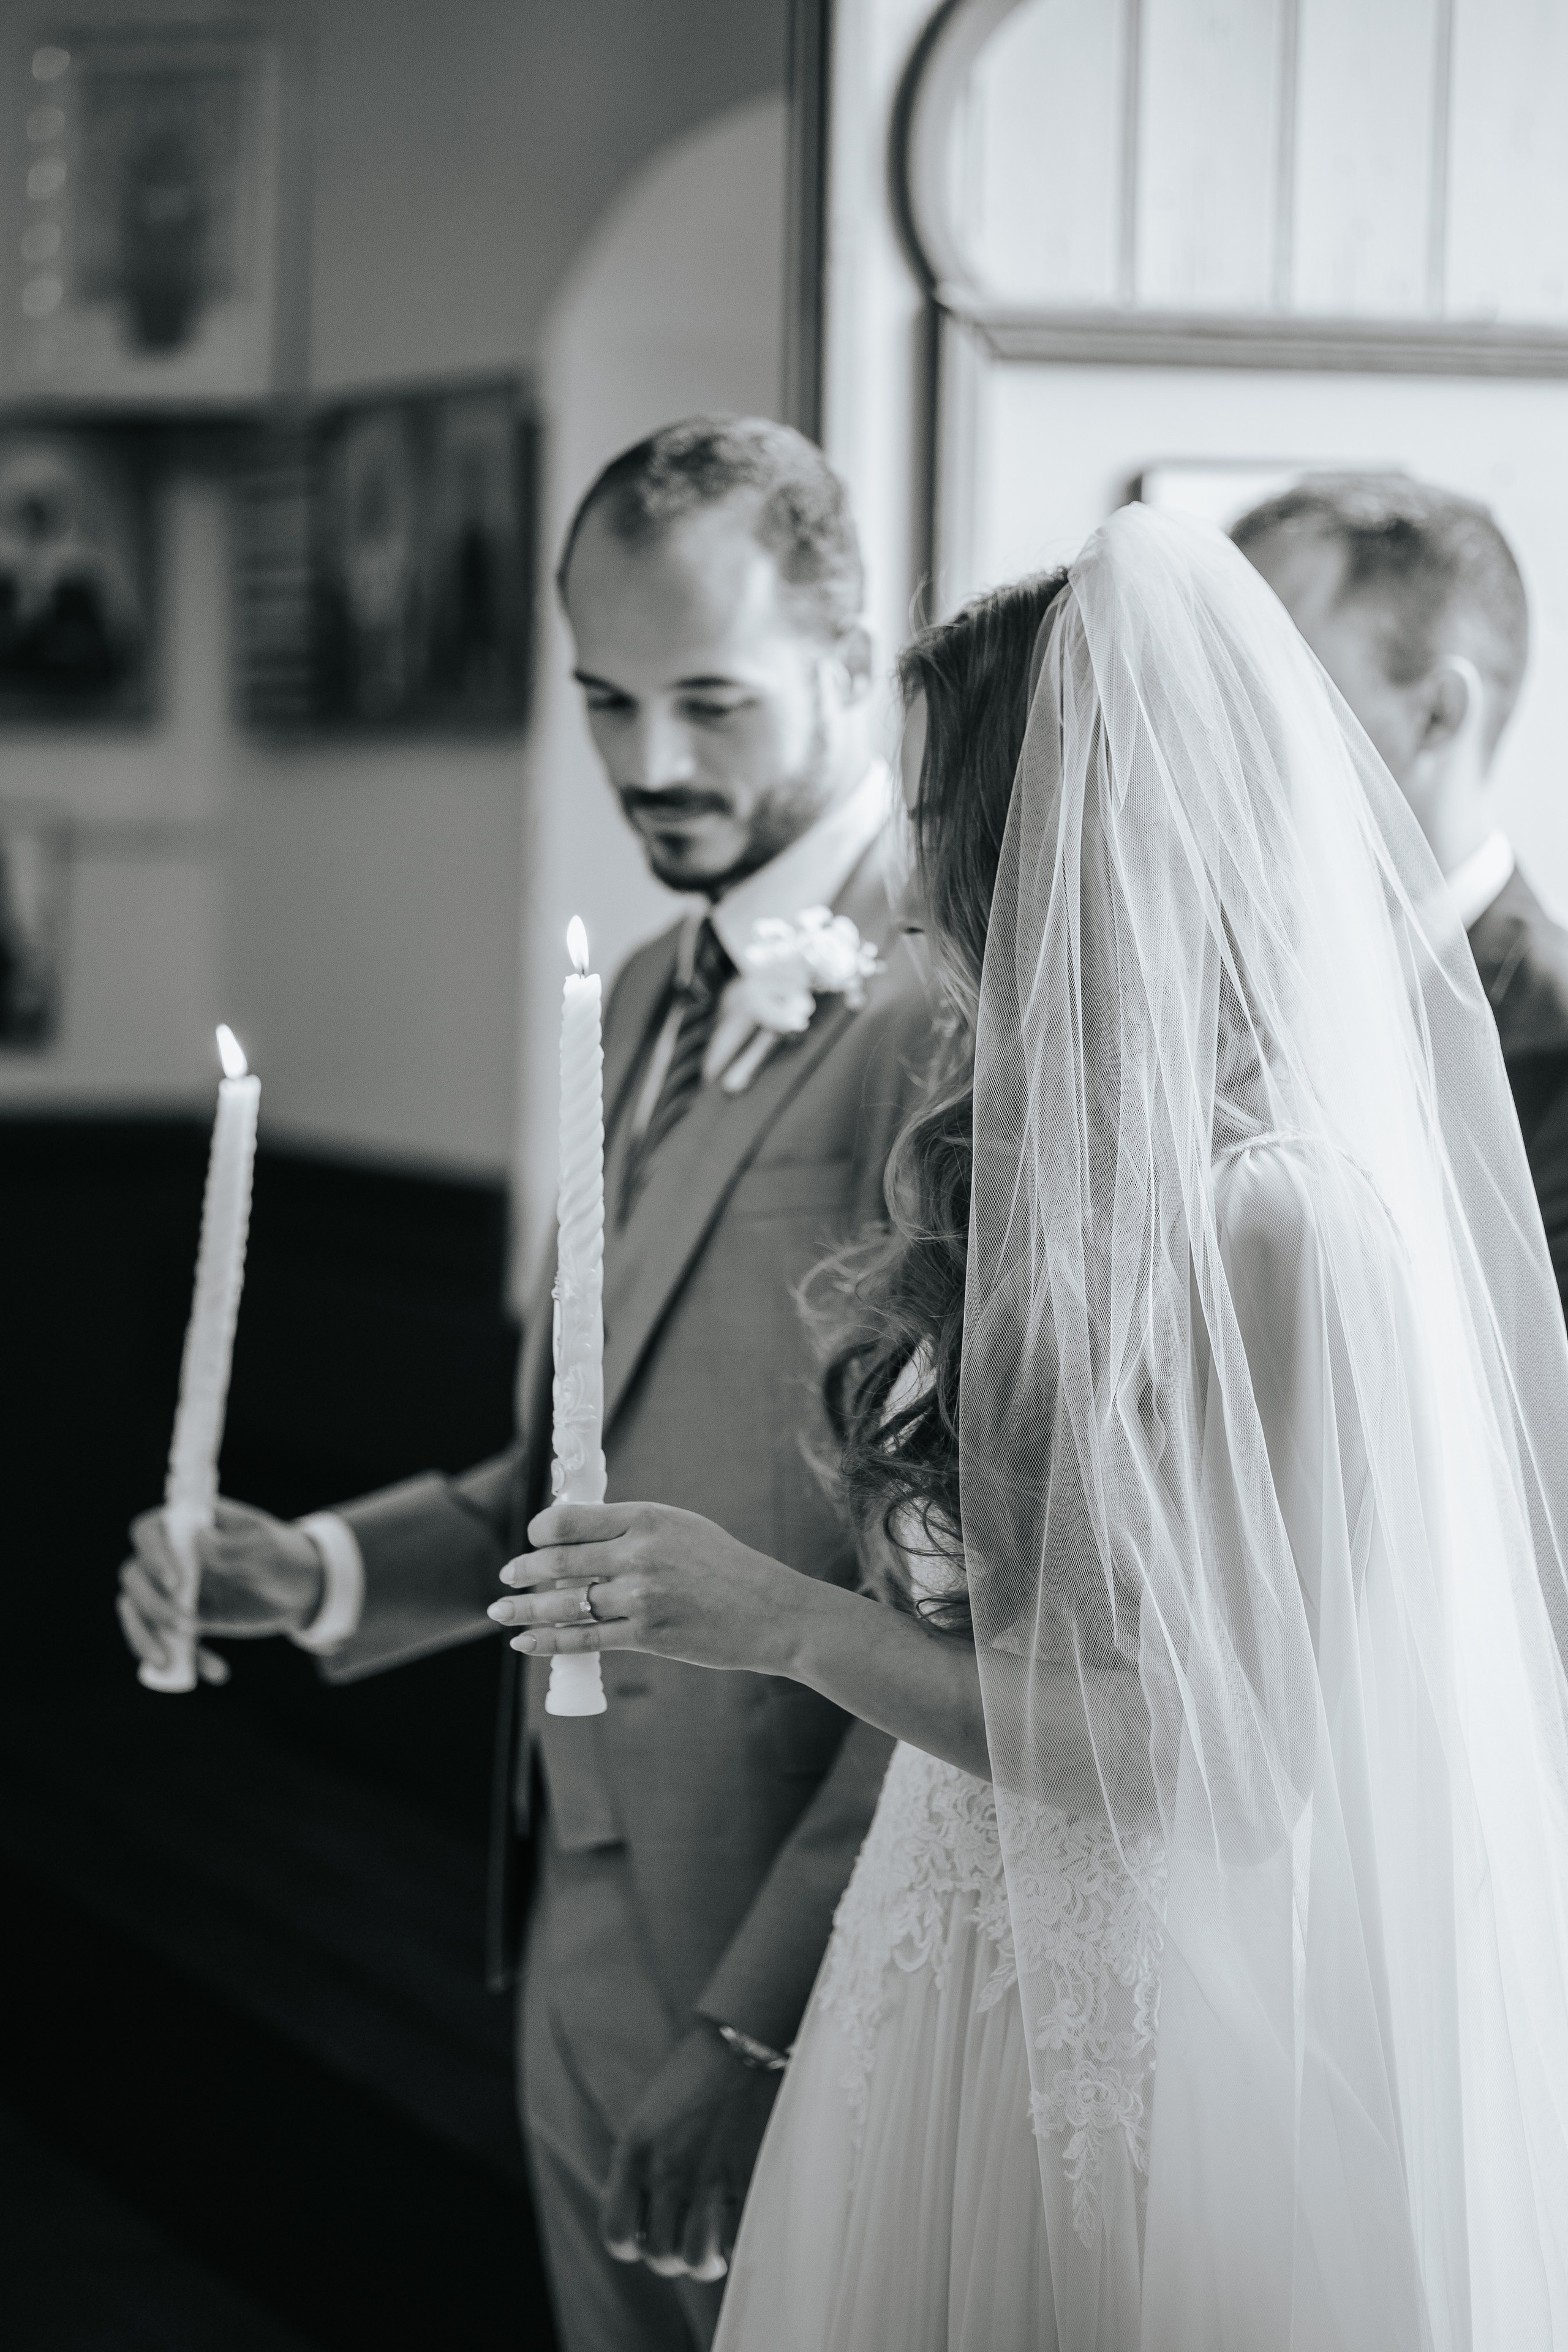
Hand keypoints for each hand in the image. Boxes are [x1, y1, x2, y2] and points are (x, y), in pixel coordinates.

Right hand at [117, 1498, 325, 1684]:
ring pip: (137, 1610)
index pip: (150, 1530)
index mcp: (189, 1525)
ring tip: (171, 1662)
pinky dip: (181, 1659)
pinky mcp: (181, 1620)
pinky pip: (163, 1640)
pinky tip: (215, 1671)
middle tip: (188, 1626)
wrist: (300, 1590)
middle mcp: (172, 1555)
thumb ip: (236, 1546)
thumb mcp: (268, 1549)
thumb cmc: (283, 1557)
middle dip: (152, 1605)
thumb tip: (199, 1541)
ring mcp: (173, 1589)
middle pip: (134, 1575)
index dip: (152, 1554)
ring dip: (147, 1638)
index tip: (175, 1581)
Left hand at [489, 1501, 808, 1674]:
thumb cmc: (725, 1566)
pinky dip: (548, 1641)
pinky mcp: (646, 1635)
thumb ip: (632, 1527)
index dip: (540, 1529)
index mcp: (647, 1518)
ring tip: (501, 1612)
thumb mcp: (681, 1527)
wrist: (770, 1612)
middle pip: (559, 1561)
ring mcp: (642, 1597)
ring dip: (524, 1609)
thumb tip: (577, 1537)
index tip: (533, 1537)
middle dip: (523, 1569)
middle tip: (507, 1576)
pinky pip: (584, 1639)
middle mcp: (640, 1555)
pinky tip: (525, 1642)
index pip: (571, 1519)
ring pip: (564, 1603)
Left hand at [602, 2021, 780, 2278]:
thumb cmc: (689, 2078)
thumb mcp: (646, 2119)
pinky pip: (737, 2236)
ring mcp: (707, 2176)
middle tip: (687, 2240)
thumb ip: (637, 2167)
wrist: (736, 2043)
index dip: (633, 2245)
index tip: (649, 2234)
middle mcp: (665, 2170)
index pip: (617, 2235)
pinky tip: (738, 2227)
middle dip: (672, 2257)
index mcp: (633, 2154)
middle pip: (659, 2255)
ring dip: (704, 2261)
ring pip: (695, 2257)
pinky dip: (736, 2241)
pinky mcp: (745, 2175)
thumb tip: (633, 2215)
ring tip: (713, 2248)